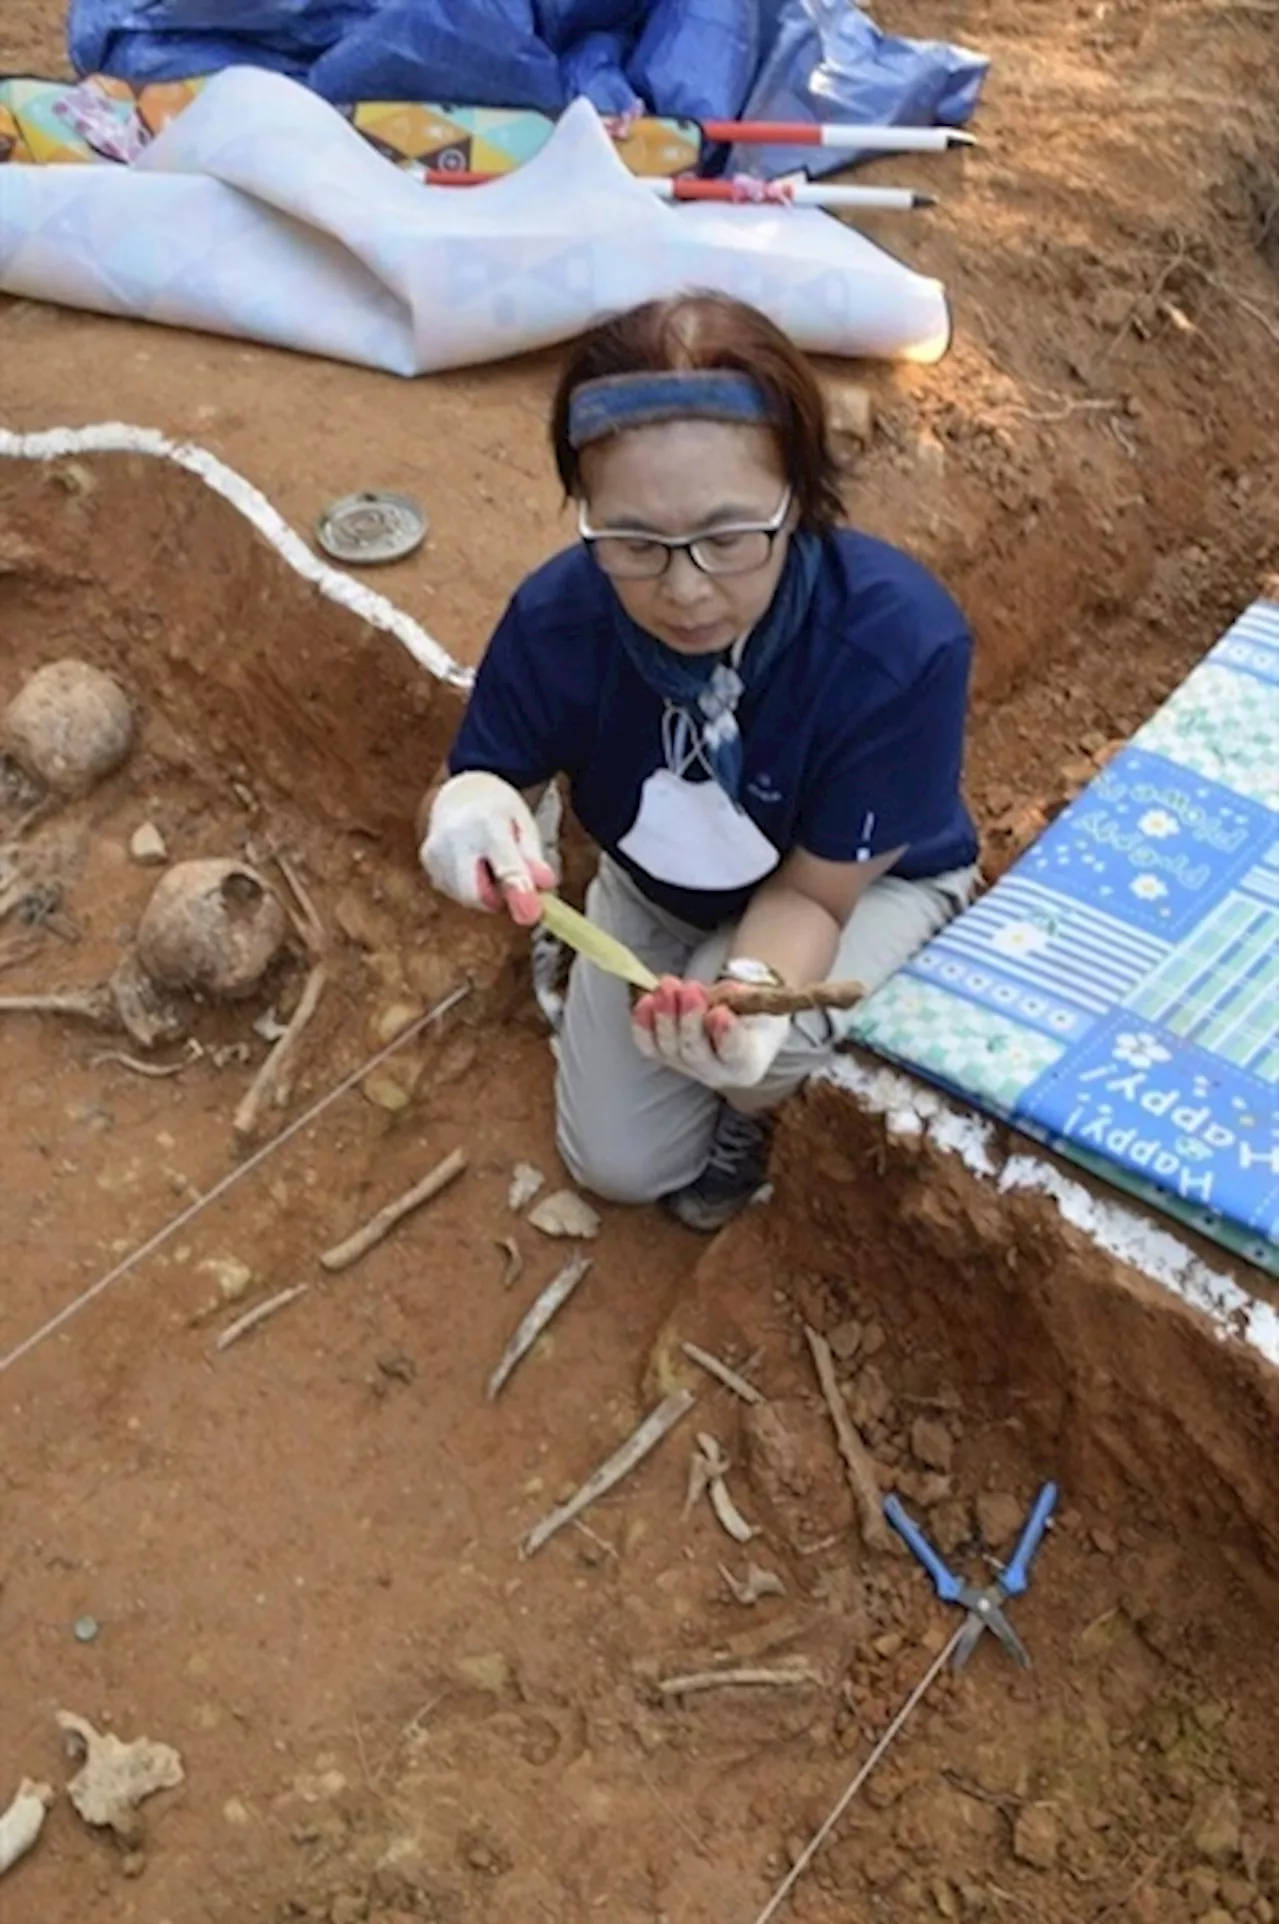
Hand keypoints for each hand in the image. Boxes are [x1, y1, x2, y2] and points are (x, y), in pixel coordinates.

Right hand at [420, 771, 554, 926]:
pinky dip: (469, 886)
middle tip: (509, 880)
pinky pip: (453, 890)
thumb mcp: (524, 824)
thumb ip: (533, 858)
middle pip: (476, 893)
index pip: (504, 865)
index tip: (532, 914)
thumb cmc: (498, 810)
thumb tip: (545, 887)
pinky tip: (472, 862)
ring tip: (489, 860)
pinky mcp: (428, 861)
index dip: (518, 892)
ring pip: (465, 896)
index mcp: (488, 822)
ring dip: (484, 891)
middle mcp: (455, 837)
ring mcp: (436, 850)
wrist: (459, 791)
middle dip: (497, 898)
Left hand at [632, 975, 789, 1090]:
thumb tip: (714, 999)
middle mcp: (716, 1074)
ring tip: (668, 986)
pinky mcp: (664, 1057)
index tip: (720, 1012)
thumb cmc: (750, 1009)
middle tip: (690, 989)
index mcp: (747, 1064)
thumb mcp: (754, 1000)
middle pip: (696, 1053)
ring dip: (665, 1015)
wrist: (736, 1018)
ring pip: (669, 1049)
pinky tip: (645, 1001)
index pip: (735, 1054)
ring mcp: (686, 1068)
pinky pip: (648, 1046)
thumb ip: (737, 1000)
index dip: (726, 1035)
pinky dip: (643, 1024)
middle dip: (689, 1019)